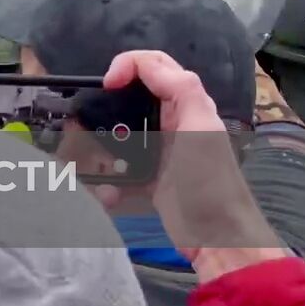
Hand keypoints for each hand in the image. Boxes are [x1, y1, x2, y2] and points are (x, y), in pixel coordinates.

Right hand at [98, 51, 286, 282]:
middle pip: (131, 96)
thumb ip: (182, 90)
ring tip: (92, 161)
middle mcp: (172, 121)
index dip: (127, 65)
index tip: (106, 85)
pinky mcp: (149, 176)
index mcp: (187, 104)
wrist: (218, 241)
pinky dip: (107, 178)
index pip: (153, 65)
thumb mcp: (200, 130)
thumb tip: (146, 64)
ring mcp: (159, 150)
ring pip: (119, 131)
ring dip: (101, 145)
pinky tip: (106, 192)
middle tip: (87, 121)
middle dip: (106, 106)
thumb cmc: (211, 183)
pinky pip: (119, 166)